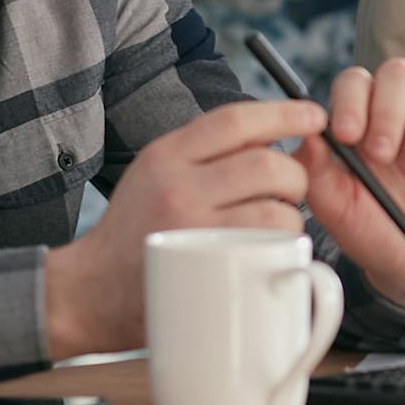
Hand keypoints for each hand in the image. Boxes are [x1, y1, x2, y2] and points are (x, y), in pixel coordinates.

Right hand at [45, 99, 325, 359]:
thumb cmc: (132, 233)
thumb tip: (269, 141)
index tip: (313, 116)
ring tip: (277, 225)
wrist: (90, 291)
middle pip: (266, 163)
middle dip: (296, 175)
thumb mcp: (153, 175)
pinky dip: (283, 245)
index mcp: (166, 154)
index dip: (284, 113)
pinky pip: (268, 245)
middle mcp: (177, 184)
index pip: (235, 120)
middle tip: (292, 190)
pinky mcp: (205, 266)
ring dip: (292, 215)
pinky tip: (271, 250)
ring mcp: (192, 227)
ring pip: (275, 207)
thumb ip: (200, 156)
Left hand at [297, 59, 404, 314]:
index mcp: (365, 120)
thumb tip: (308, 132)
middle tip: (381, 154)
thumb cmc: (371, 231)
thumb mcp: (334, 206)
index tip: (347, 135)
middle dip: (387, 110)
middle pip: (400, 72)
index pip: (357, 81)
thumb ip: (316, 168)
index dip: (352, 99)